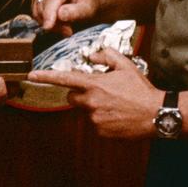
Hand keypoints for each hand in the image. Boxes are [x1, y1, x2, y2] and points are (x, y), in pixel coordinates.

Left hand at [28, 48, 159, 138]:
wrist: (156, 114)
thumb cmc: (141, 89)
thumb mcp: (126, 66)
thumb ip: (107, 56)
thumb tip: (94, 55)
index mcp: (94, 85)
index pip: (65, 79)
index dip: (46, 77)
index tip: (32, 75)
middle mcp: (91, 102)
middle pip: (71, 98)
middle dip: (79, 94)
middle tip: (99, 92)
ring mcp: (95, 119)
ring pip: (85, 111)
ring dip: (95, 107)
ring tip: (116, 105)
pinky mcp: (101, 132)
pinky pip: (95, 124)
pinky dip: (103, 120)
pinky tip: (118, 116)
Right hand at [32, 0, 97, 35]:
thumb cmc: (89, 3)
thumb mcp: (88, 10)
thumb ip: (75, 12)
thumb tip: (60, 14)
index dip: (49, 13)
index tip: (48, 27)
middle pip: (45, 5)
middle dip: (54, 22)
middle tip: (68, 31)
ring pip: (39, 9)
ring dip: (50, 23)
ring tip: (65, 27)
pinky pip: (37, 11)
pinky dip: (45, 20)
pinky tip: (58, 23)